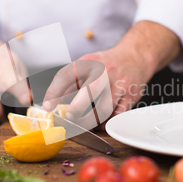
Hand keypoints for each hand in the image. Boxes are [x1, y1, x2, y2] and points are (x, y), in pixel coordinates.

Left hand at [43, 21, 181, 128]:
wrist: (135, 57)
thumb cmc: (106, 64)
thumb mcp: (85, 65)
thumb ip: (68, 82)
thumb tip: (48, 101)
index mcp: (89, 62)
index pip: (67, 75)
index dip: (54, 92)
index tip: (47, 106)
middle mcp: (104, 72)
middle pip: (90, 92)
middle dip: (77, 109)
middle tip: (69, 117)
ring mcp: (119, 84)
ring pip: (104, 109)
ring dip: (90, 122)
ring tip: (82, 124)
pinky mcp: (130, 96)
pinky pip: (116, 115)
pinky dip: (105, 124)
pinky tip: (98, 124)